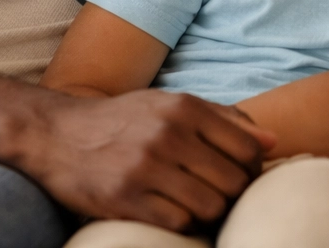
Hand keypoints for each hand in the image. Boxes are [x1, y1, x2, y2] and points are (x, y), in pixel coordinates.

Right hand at [22, 89, 274, 229]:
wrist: (57, 134)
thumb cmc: (125, 120)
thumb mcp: (171, 105)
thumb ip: (223, 119)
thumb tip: (271, 141)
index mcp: (185, 107)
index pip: (248, 148)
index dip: (252, 168)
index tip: (240, 174)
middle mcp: (168, 134)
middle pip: (234, 181)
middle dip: (234, 193)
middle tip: (219, 194)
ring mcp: (146, 167)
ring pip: (211, 206)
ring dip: (210, 212)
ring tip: (197, 204)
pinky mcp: (125, 199)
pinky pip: (179, 223)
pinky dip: (183, 223)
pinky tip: (173, 212)